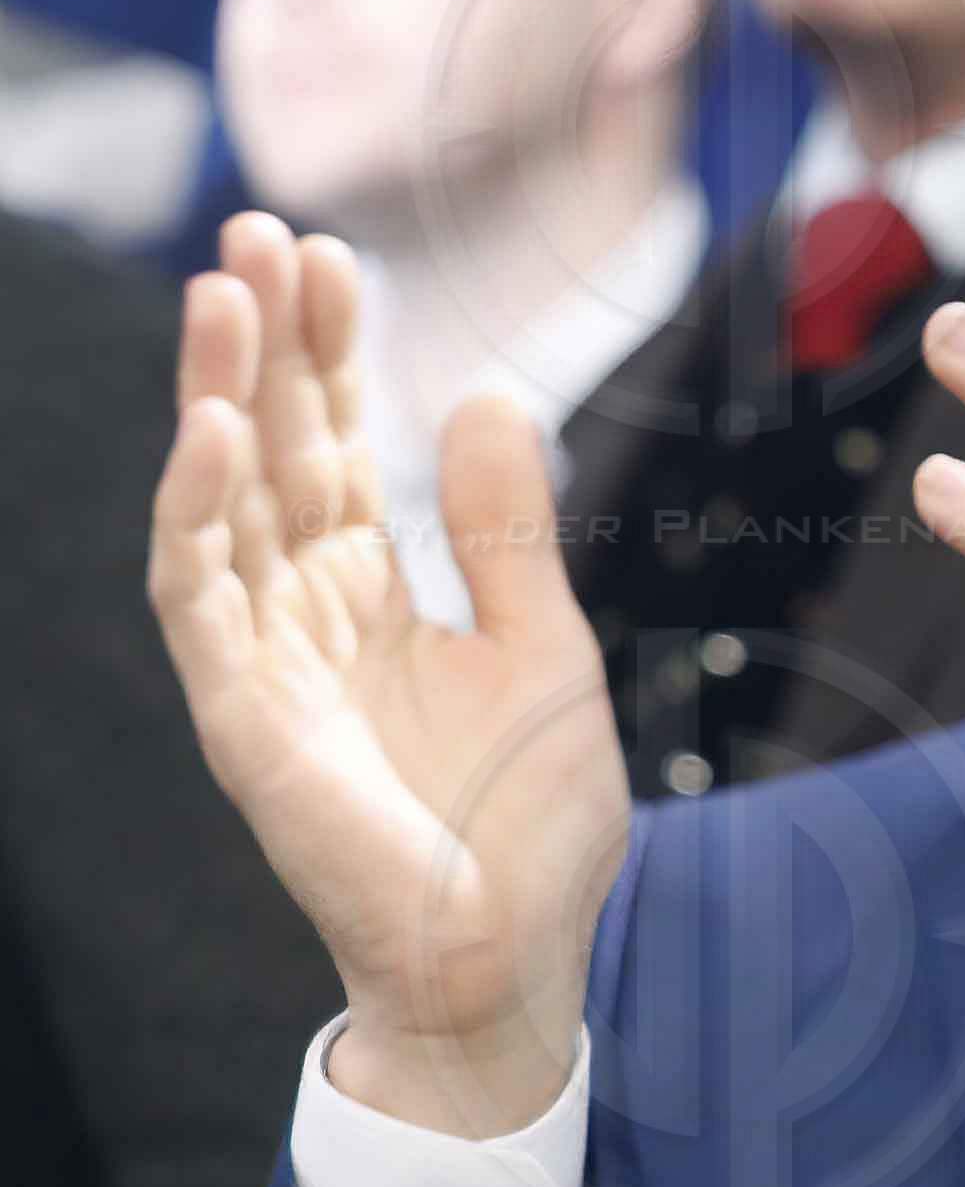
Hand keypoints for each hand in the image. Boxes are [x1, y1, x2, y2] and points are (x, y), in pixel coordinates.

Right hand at [144, 218, 625, 1137]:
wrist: (514, 956)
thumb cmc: (528, 822)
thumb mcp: (542, 646)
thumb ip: (503, 531)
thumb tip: (487, 395)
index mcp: (375, 595)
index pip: (338, 447)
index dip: (332, 353)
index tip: (336, 256)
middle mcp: (306, 613)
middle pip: (272, 451)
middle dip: (262, 343)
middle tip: (257, 230)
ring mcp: (264, 660)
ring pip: (221, 501)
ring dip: (216, 395)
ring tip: (223, 292)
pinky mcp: (242, 715)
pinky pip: (202, 595)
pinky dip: (200, 511)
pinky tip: (214, 431)